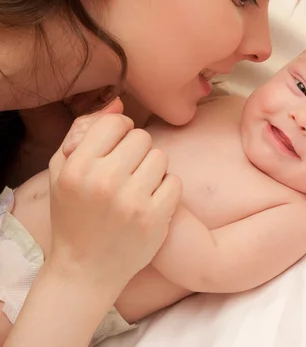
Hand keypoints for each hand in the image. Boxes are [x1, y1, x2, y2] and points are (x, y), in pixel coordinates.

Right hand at [46, 98, 181, 290]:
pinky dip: (166, 191)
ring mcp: (131, 200)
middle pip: (142, 137)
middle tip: (126, 174)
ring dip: (153, 170)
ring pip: (161, 157)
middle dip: (137, 152)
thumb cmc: (74, 215)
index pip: (116, 122)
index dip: (119, 133)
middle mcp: (103, 181)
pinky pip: (175, 181)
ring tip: (137, 189)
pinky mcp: (155, 217)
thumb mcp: (62, 171)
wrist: (86, 269)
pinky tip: (150, 203)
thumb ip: (85, 131)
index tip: (115, 150)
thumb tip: (118, 103)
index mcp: (76, 167)